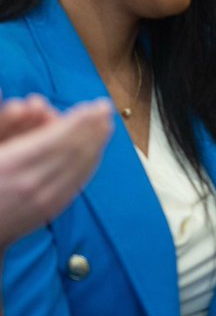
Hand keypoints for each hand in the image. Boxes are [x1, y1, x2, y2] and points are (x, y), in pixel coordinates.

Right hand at [0, 96, 112, 249]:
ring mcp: (41, 202)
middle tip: (105, 108)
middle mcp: (29, 185)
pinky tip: (96, 152)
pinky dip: (88, 165)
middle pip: (71, 153)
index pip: (55, 140)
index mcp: (10, 166)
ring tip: (106, 125)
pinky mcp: (48, 212)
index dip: (78, 122)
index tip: (93, 105)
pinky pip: (75, 185)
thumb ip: (6, 122)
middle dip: (91, 128)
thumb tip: (29, 103)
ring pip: (77, 168)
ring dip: (95, 144)